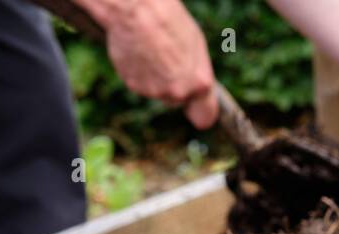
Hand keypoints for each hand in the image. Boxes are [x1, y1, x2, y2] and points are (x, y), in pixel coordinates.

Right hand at [86, 0, 218, 127]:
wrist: (136, 10)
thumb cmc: (169, 21)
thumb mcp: (195, 45)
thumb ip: (196, 73)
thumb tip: (196, 87)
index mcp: (199, 83)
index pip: (205, 117)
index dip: (200, 111)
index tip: (196, 108)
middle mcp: (178, 93)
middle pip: (177, 99)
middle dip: (174, 84)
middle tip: (167, 57)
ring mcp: (154, 91)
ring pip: (157, 90)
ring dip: (154, 75)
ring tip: (152, 49)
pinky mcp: (133, 86)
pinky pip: (139, 82)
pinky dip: (138, 71)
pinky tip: (139, 50)